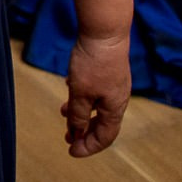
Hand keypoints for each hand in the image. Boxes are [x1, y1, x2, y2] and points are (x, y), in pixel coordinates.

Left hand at [63, 32, 129, 156]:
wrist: (104, 31)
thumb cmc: (93, 63)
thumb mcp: (80, 93)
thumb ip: (78, 115)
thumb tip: (77, 133)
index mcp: (115, 108)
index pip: (105, 137)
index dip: (88, 147)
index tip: (71, 151)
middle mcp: (118, 98)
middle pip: (103, 123)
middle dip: (84, 131)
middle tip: (67, 137)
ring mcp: (114, 83)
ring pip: (98, 105)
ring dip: (81, 112)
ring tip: (63, 112)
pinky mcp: (108, 70)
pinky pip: (96, 90)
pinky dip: (83, 95)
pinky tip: (70, 87)